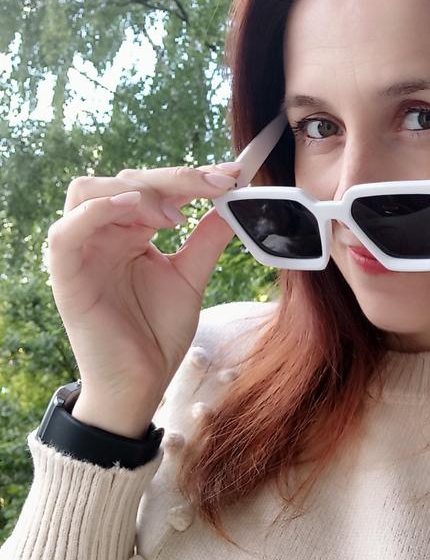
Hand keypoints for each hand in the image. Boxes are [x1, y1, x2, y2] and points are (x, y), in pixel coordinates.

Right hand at [46, 161, 242, 434]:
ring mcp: (82, 251)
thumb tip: (233, 204)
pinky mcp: (66, 275)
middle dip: (173, 178)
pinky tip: (132, 210)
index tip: (233, 175)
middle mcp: (102, 234)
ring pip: (88, 191)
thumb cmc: (157, 334)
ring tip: (174, 214)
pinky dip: (96, 211)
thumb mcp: (190, 278)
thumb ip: (206, 240)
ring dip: (135, 191)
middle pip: (125, 180)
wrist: (141, 384)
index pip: (153, 186)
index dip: (192, 176)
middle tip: (215, 187)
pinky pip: (65, 231)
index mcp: (129, 232)